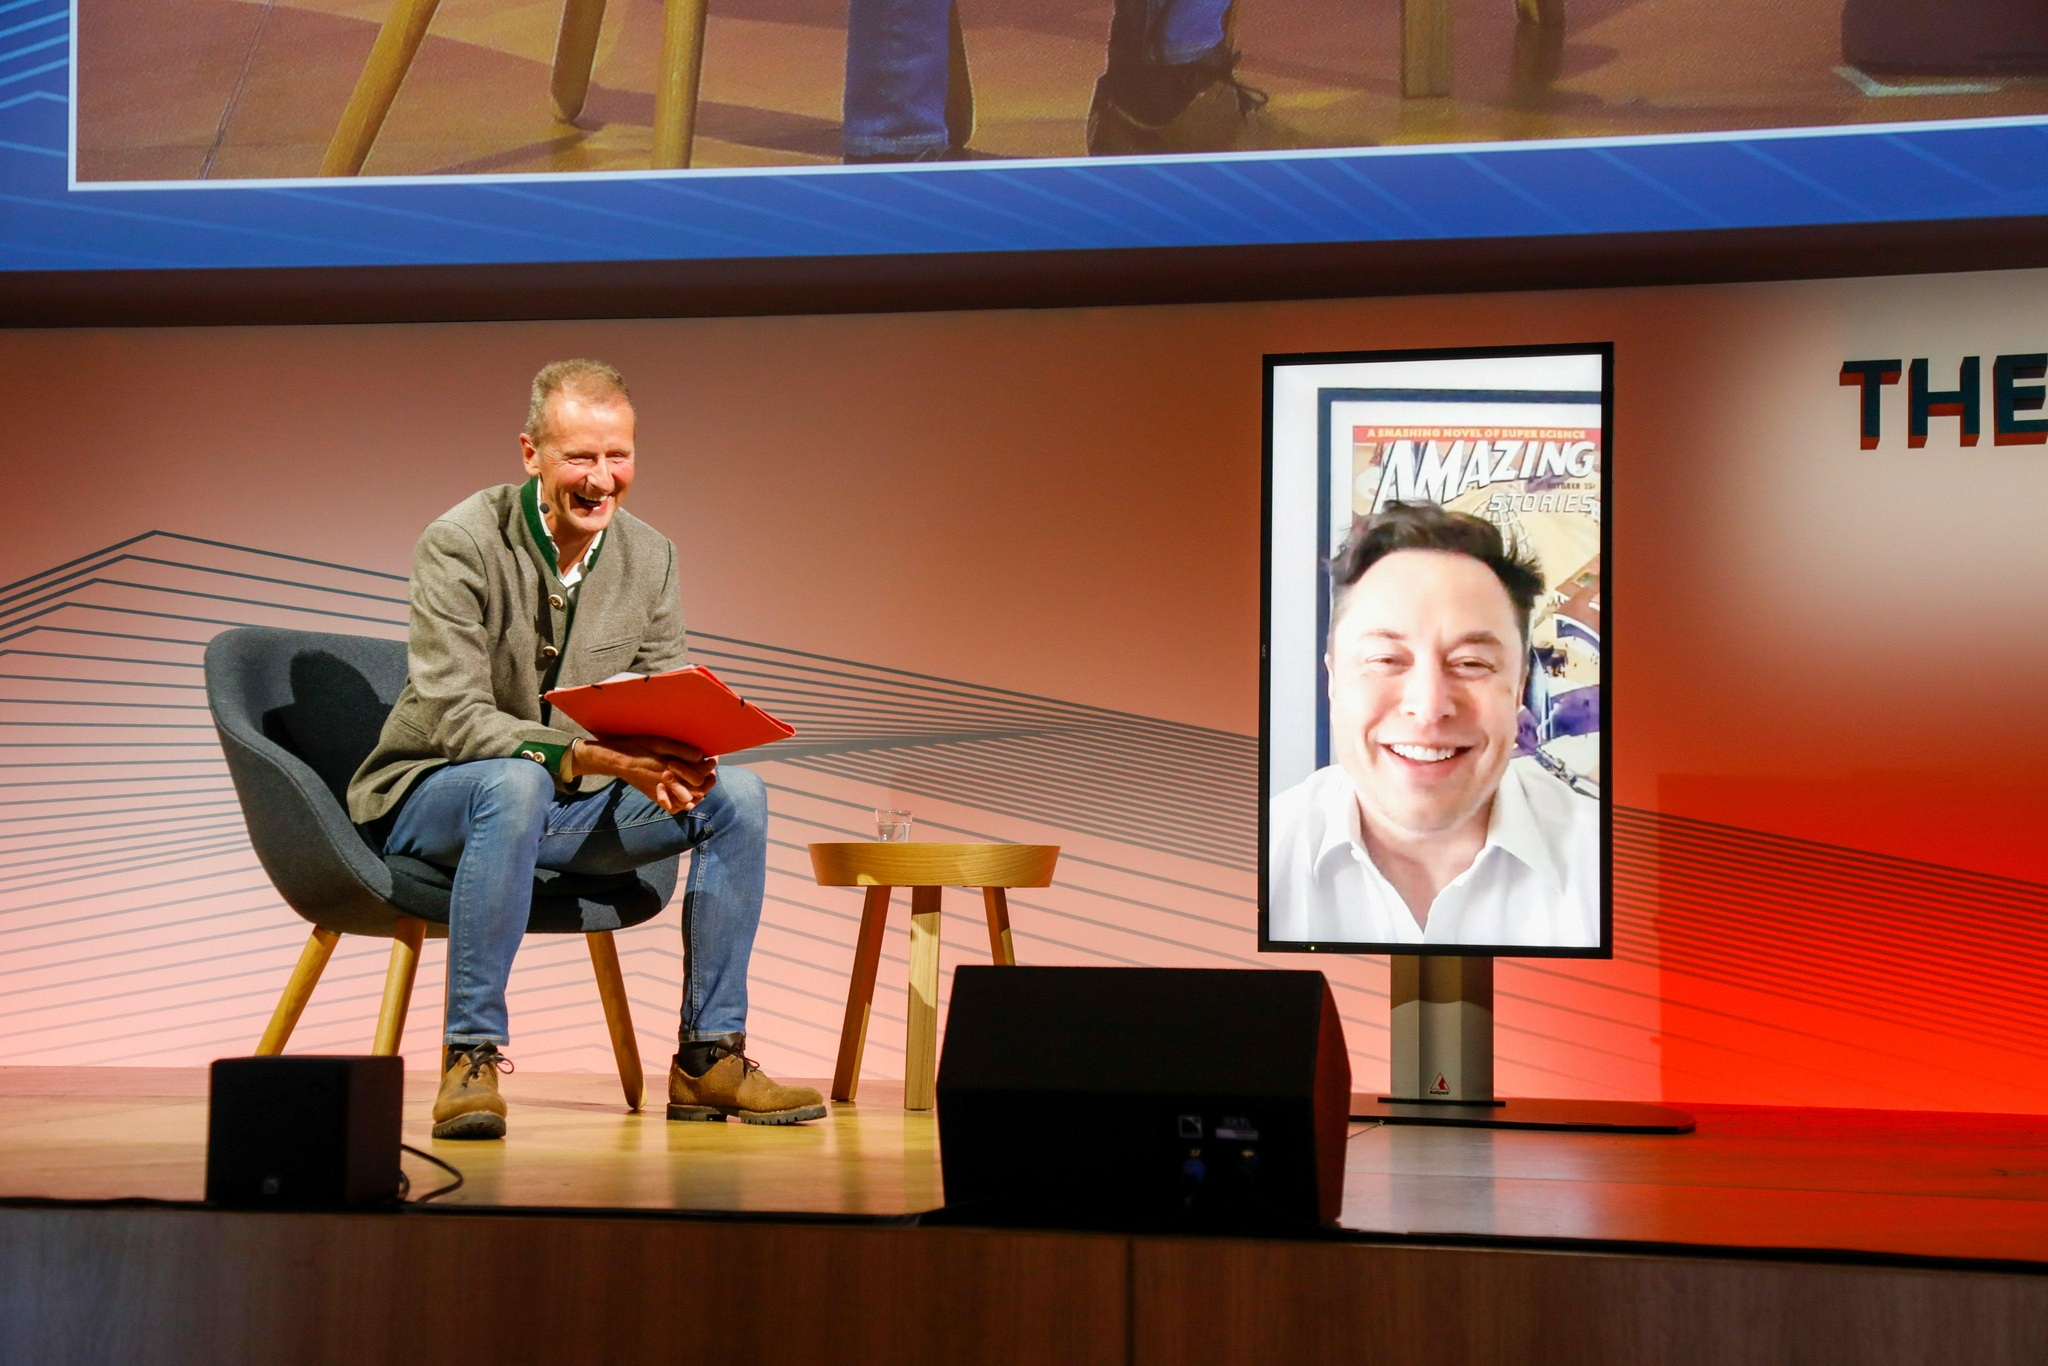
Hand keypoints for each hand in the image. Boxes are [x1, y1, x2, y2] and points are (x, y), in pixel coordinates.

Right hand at [572, 736, 716, 813]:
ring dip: (698, 793)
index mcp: (670, 771)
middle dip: (707, 781)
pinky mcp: (655, 797)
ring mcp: (661, 794)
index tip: (713, 759)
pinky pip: (673, 807)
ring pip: (687, 802)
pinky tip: (688, 793)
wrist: (618, 761)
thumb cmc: (638, 748)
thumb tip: (701, 755)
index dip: (709, 767)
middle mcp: (667, 786)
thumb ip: (681, 750)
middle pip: (696, 791)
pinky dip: (683, 802)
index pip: (698, 776)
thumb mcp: (660, 743)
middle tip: (711, 771)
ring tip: (703, 781)